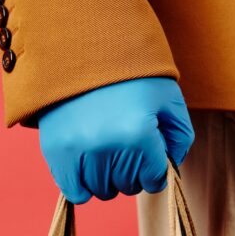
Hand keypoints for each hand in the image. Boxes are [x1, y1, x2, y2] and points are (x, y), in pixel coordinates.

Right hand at [37, 77, 193, 202]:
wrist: (83, 44)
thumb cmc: (132, 72)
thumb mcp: (169, 97)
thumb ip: (180, 138)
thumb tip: (169, 171)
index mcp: (138, 133)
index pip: (154, 179)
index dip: (156, 169)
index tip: (151, 153)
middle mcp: (106, 146)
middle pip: (128, 186)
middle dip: (134, 171)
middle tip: (128, 145)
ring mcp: (77, 149)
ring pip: (102, 190)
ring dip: (109, 177)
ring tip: (108, 150)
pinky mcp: (54, 150)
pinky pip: (74, 191)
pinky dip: (84, 185)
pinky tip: (89, 166)